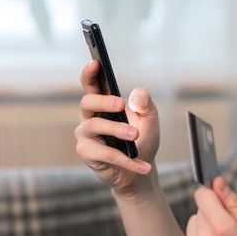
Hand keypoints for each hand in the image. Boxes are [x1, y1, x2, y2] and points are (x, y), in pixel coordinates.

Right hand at [75, 60, 158, 194]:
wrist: (140, 171)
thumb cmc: (142, 139)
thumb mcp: (150, 119)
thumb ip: (146, 104)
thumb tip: (136, 96)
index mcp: (104, 103)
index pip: (91, 84)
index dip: (90, 73)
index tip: (96, 63)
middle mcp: (90, 116)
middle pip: (87, 102)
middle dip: (103, 100)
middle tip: (120, 104)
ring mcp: (86, 135)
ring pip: (95, 126)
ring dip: (117, 130)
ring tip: (136, 134)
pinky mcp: (87, 154)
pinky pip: (106, 154)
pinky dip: (127, 161)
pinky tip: (144, 166)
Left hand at [180, 177, 236, 235]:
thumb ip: (233, 203)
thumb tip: (217, 182)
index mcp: (222, 228)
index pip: (202, 194)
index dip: (214, 195)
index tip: (222, 202)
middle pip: (198, 209)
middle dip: (212, 213)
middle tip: (229, 230)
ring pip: (192, 225)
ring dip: (203, 229)